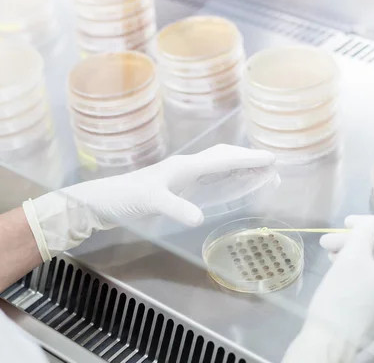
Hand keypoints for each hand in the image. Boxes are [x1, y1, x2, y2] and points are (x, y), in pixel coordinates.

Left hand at [23, 144, 274, 260]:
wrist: (102, 200)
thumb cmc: (125, 198)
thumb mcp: (151, 203)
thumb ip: (176, 208)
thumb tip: (201, 218)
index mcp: (184, 166)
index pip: (222, 160)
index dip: (247, 159)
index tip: (270, 158)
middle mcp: (185, 166)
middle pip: (222, 155)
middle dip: (246, 157)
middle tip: (269, 163)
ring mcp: (180, 174)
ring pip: (215, 163)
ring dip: (236, 164)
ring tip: (255, 170)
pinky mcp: (176, 184)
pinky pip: (208, 175)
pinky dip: (224, 175)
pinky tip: (226, 183)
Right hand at [282, 215, 373, 362]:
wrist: (333, 340)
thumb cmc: (343, 294)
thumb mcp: (353, 255)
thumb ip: (364, 232)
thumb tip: (369, 226)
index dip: (370, 223)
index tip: (346, 222)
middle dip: (354, 241)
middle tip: (327, 241)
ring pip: (373, 268)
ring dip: (351, 255)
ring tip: (328, 254)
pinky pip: (370, 284)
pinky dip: (354, 272)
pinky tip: (336, 271)